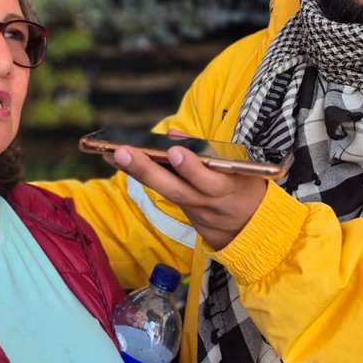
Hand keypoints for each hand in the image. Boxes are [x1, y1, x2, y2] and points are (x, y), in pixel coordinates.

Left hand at [110, 145, 266, 249]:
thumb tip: (174, 134)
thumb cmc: (244, 185)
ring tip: (112, 153)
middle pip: (175, 189)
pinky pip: (161, 193)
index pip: (209, 180)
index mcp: (229, 188)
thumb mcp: (239, 166)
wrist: (250, 228)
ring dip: (137, 172)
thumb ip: (207, 150)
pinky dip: (140, 176)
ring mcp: (194, 210)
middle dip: (148, 170)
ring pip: (164, 192)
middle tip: (123, 151)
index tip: (174, 151)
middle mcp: (208, 202)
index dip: (191, 168)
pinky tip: (117, 159)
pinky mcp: (184, 212)